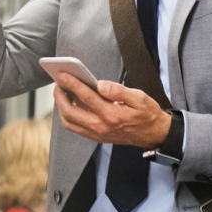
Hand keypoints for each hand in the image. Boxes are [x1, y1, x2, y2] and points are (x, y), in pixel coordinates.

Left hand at [52, 72, 169, 148]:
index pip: (87, 98)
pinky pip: (75, 128)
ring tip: (62, 91)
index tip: (63, 74)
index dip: (73, 85)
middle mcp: (101, 126)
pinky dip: (67, 115)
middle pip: (71, 112)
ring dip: (61, 106)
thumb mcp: (140, 98)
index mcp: (112, 115)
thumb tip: (100, 84)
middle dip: (60, 95)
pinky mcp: (96, 137)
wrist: (153, 135)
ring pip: (69, 122)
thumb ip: (118, 90)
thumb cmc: (147, 114)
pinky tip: (69, 103)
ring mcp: (97, 134)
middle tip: (58, 82)